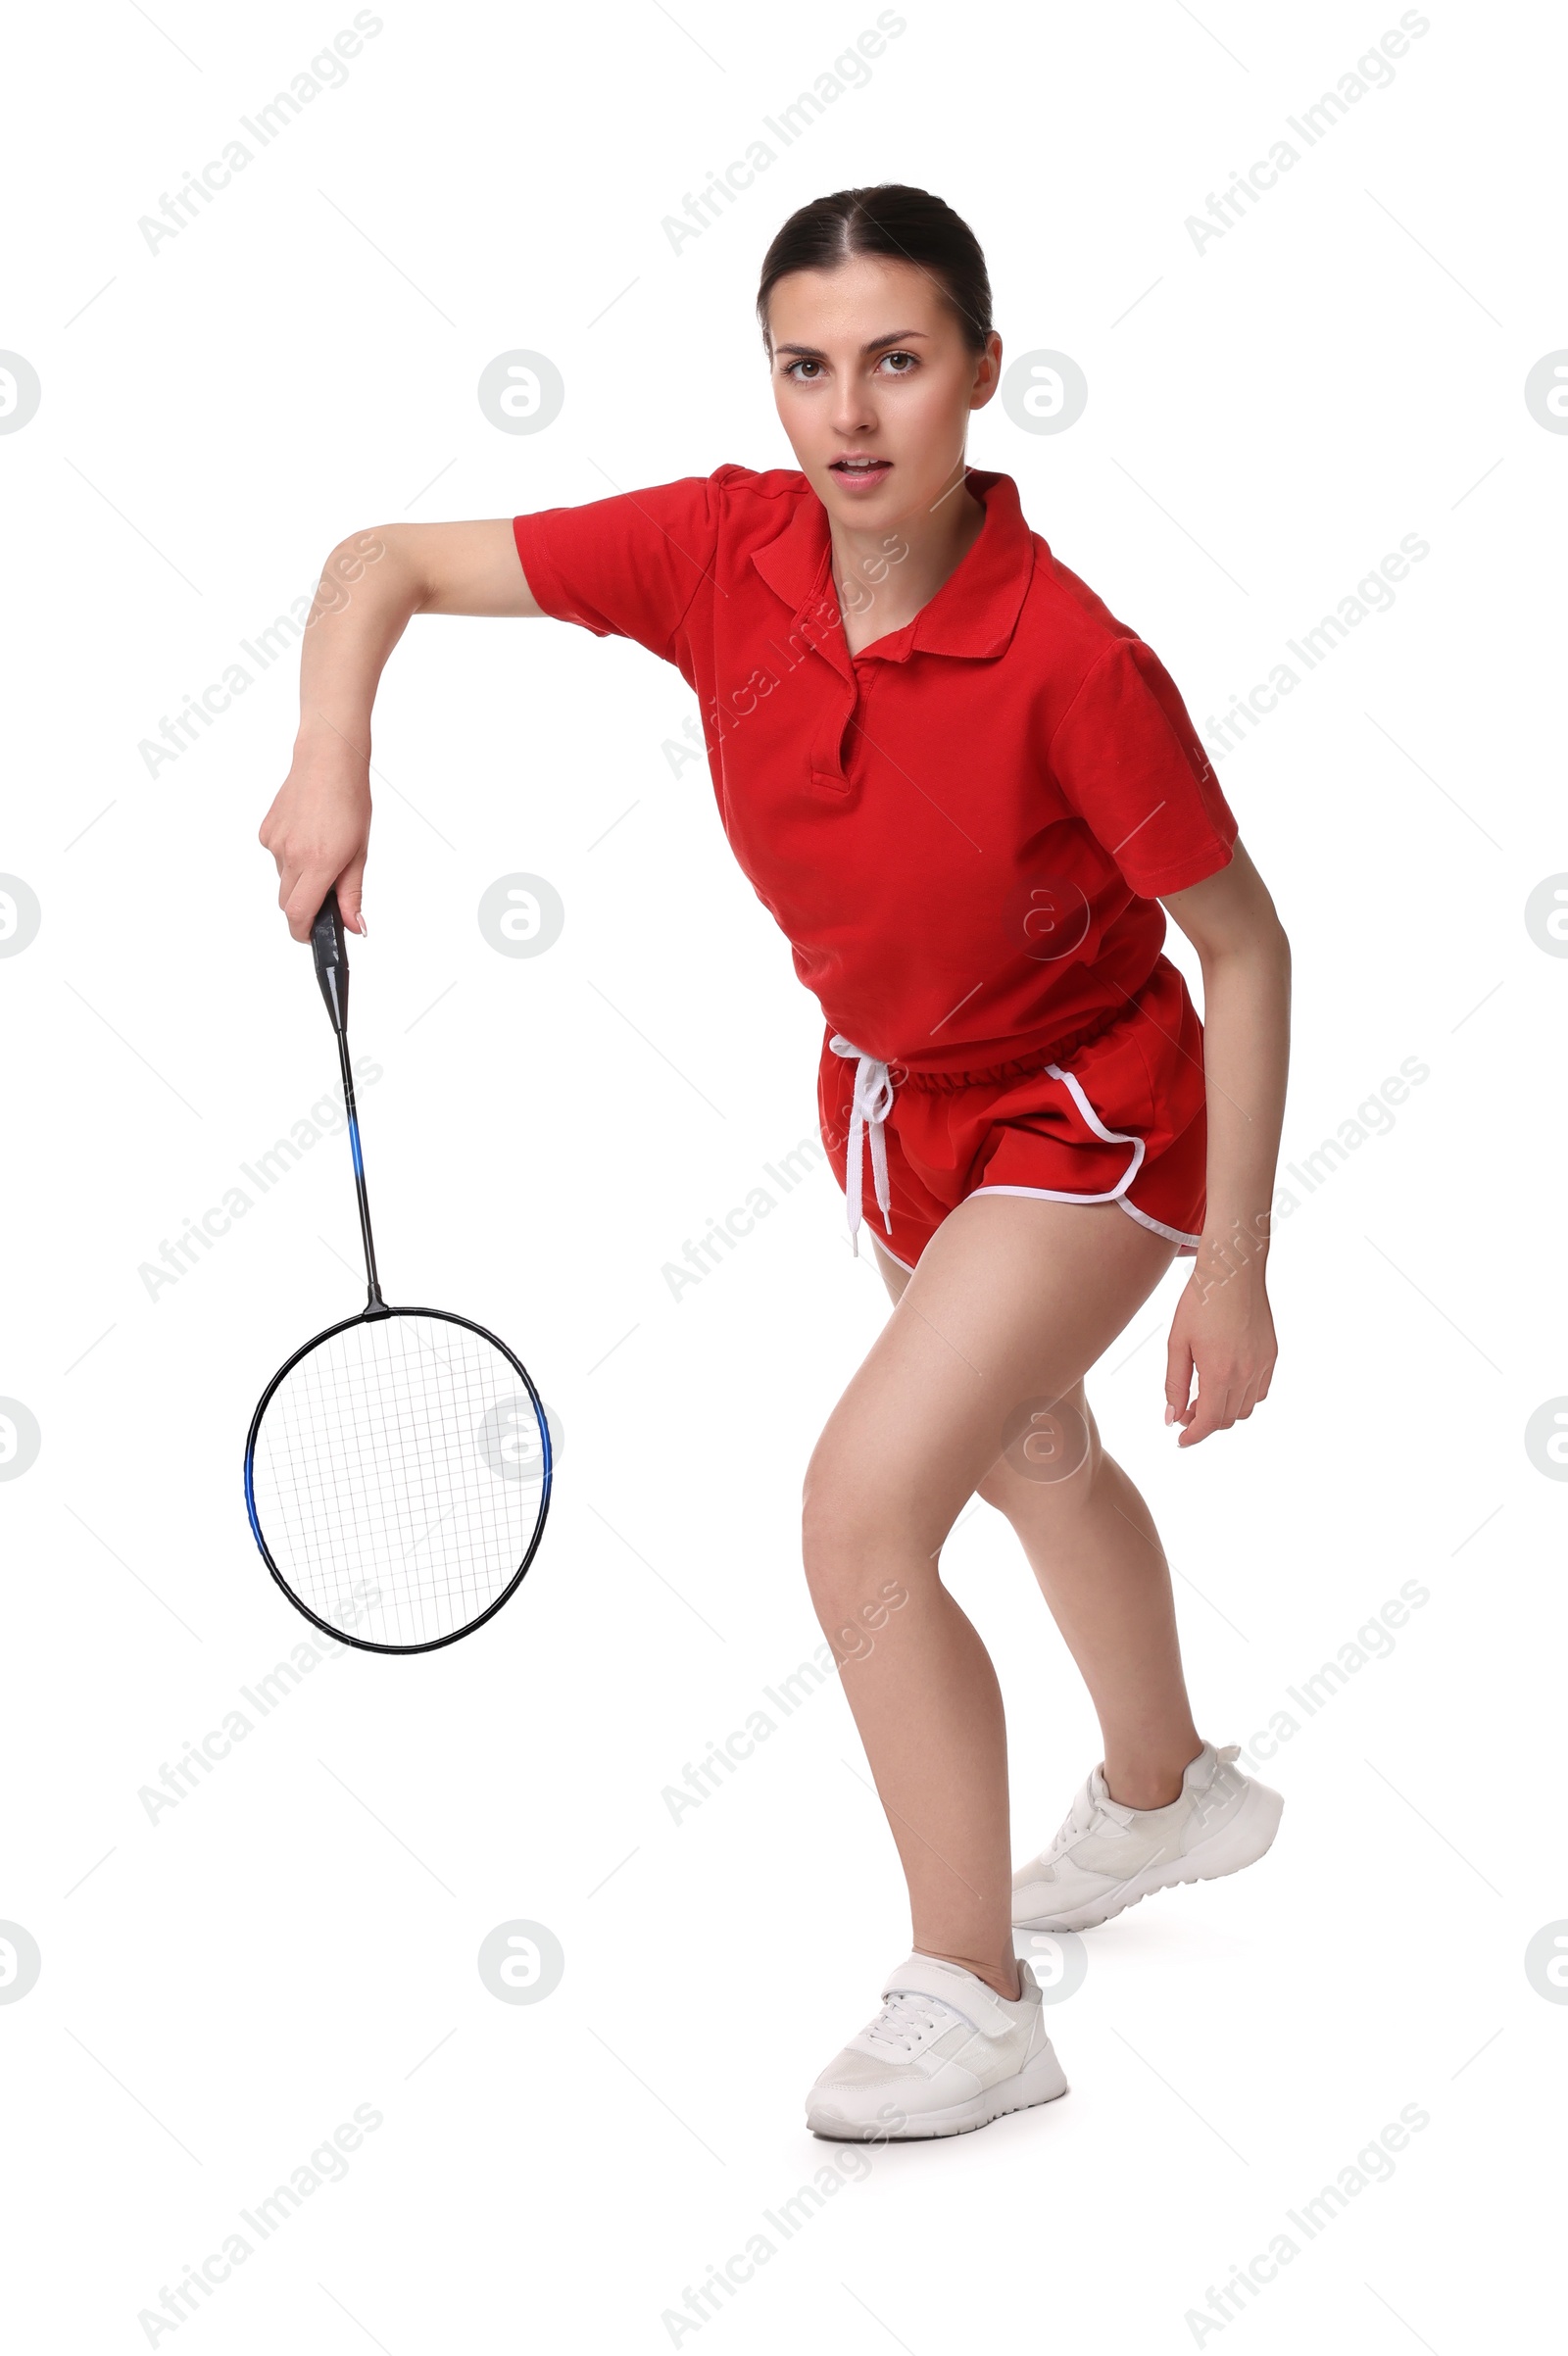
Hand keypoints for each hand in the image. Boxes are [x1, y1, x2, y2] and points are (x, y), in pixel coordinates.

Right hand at [258, 729, 371, 941]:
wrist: (327, 763)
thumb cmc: (349, 803)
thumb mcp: (359, 854)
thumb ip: (352, 894)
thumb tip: (354, 926)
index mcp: (319, 863)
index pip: (299, 913)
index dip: (303, 933)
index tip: (310, 937)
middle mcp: (292, 855)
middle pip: (288, 903)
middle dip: (304, 907)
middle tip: (325, 892)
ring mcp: (275, 843)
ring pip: (283, 879)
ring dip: (299, 878)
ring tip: (320, 850)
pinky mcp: (266, 831)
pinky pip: (276, 857)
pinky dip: (290, 857)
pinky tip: (305, 835)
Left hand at [1164, 1248, 1275, 1446]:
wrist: (1232, 1272)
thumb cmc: (1200, 1303)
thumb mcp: (1177, 1344)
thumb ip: (1174, 1385)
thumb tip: (1171, 1418)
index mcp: (1220, 1372)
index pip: (1209, 1421)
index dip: (1194, 1436)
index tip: (1181, 1440)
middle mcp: (1246, 1373)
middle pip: (1227, 1418)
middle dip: (1204, 1422)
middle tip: (1184, 1411)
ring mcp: (1263, 1365)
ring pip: (1246, 1408)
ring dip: (1224, 1411)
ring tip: (1203, 1396)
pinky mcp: (1271, 1355)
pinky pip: (1260, 1391)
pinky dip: (1243, 1397)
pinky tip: (1225, 1383)